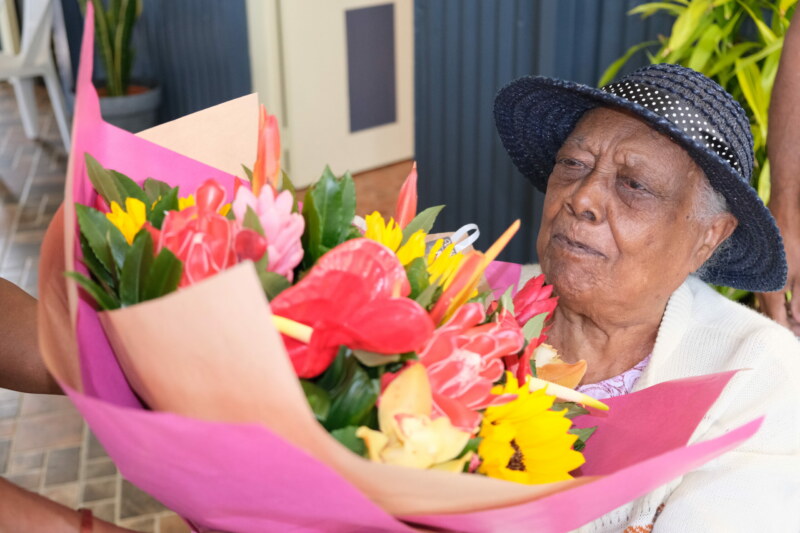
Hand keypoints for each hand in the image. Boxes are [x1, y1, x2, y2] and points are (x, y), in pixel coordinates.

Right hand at [757, 196, 799, 334]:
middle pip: (770, 315)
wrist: (782, 217)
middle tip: (798, 326)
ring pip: (767, 305)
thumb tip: (798, 320)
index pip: (776, 321)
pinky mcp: (759, 273)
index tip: (797, 334)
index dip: (788, 331)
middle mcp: (761, 288)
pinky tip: (786, 300)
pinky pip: (765, 293)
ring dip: (781, 312)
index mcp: (772, 291)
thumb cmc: (794, 242)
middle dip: (785, 323)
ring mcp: (758, 280)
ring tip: (794, 315)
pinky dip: (776, 301)